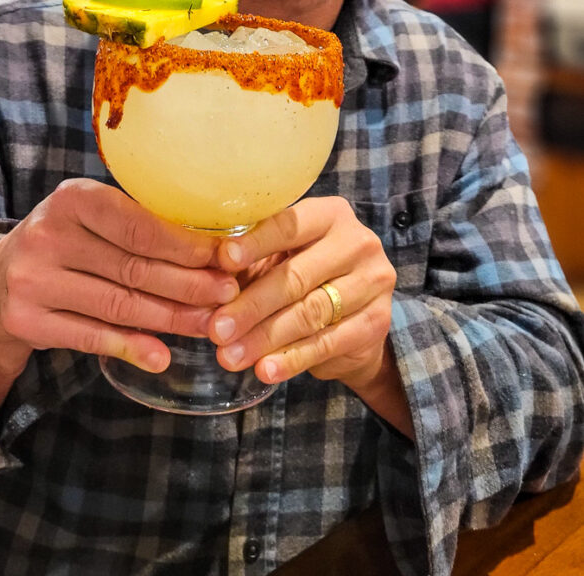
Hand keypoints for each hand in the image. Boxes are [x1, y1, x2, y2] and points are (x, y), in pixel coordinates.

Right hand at [0, 178, 239, 415]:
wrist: (0, 278)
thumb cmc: (70, 239)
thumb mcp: (95, 216)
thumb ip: (141, 225)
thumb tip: (215, 250)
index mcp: (73, 198)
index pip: (140, 227)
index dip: (187, 247)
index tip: (227, 260)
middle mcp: (48, 236)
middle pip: (134, 268)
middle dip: (189, 285)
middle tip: (228, 295)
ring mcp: (33, 280)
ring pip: (118, 305)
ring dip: (170, 319)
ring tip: (208, 324)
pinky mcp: (27, 320)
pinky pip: (91, 337)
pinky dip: (131, 347)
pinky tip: (162, 356)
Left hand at [209, 197, 401, 414]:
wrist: (356, 319)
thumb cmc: (304, 276)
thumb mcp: (279, 260)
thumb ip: (250, 264)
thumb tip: (207, 278)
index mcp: (329, 215)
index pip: (289, 226)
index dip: (255, 243)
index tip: (224, 260)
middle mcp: (357, 242)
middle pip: (296, 276)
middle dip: (251, 305)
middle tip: (216, 329)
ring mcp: (372, 281)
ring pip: (309, 312)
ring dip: (265, 337)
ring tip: (230, 356)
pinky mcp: (377, 322)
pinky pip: (327, 343)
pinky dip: (292, 358)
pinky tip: (265, 369)